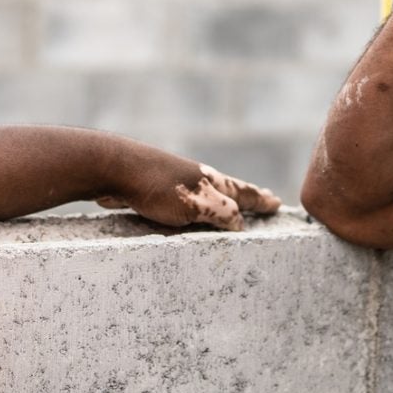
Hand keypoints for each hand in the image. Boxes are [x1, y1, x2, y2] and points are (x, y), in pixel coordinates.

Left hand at [96, 147, 281, 231]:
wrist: (114, 168)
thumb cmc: (158, 186)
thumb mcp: (198, 204)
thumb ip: (223, 214)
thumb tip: (241, 224)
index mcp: (212, 181)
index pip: (244, 193)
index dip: (261, 201)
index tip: (278, 203)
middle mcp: (198, 180)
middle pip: (230, 191)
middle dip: (248, 198)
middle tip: (266, 199)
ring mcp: (178, 184)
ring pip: (208, 197)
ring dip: (224, 203)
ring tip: (233, 209)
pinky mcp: (157, 192)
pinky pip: (185, 205)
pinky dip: (197, 211)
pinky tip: (190, 218)